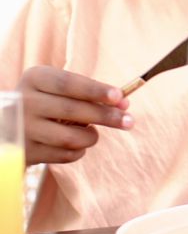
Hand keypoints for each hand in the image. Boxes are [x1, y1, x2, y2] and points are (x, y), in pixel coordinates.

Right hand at [17, 66, 133, 164]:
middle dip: (106, 116)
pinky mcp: (26, 152)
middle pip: (72, 110)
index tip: (120, 97)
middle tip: (129, 121)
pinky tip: (77, 144)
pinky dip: (79, 150)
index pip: (68, 83)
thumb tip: (125, 103)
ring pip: (70, 137)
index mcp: (35, 78)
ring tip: (92, 133)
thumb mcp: (60, 89)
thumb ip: (90, 94)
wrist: (10, 126)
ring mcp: (22, 129)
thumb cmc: (47, 102)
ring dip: (91, 137)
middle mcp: (24, 101)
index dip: (96, 90)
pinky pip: (64, 154)